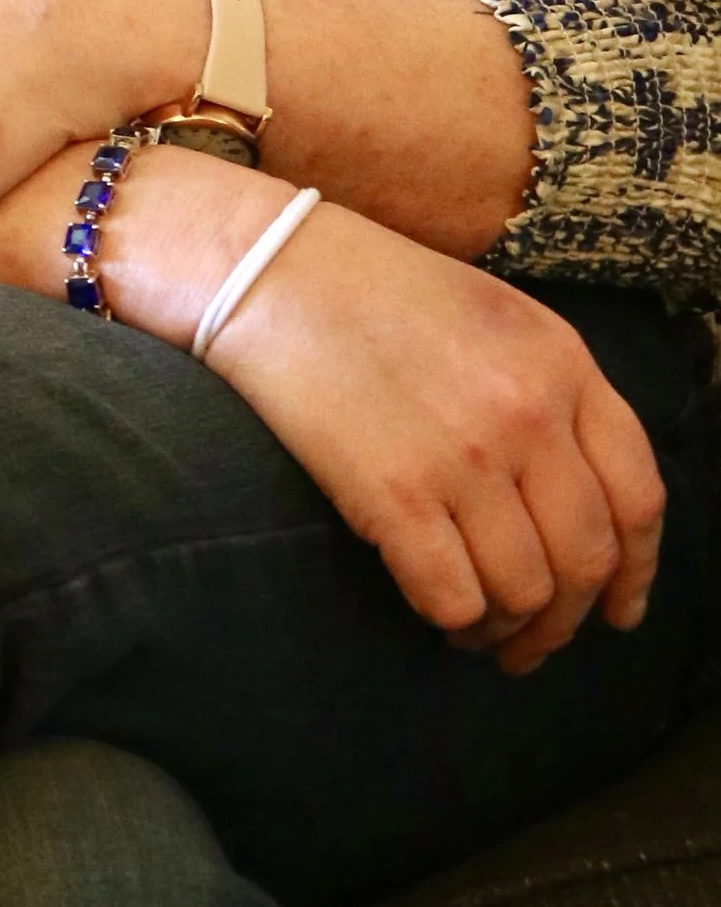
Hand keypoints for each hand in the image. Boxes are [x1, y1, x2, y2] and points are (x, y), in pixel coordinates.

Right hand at [200, 199, 664, 673]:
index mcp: (561, 361)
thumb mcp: (494, 316)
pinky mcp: (395, 492)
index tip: (616, 609)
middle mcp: (529, 411)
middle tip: (534, 638)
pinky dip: (453, 622)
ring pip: (525, 592)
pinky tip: (436, 613)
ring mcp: (465, 455)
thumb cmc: (372, 289)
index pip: (638, 496)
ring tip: (478, 629)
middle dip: (565, 619)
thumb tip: (581, 502)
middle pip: (586, 558)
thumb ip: (551, 393)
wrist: (269, 268)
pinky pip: (455, 600)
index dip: (634, 571)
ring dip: (506, 629)